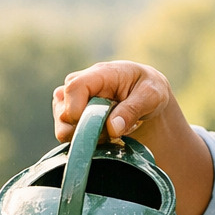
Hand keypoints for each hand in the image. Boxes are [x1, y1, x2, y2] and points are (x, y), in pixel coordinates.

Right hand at [52, 61, 173, 142]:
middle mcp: (78, 84)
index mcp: (98, 73)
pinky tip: (102, 135)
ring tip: (109, 132)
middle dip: (88, 130)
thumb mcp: (151, 95)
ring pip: (63, 127)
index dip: (80, 110)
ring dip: (86, 137)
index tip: (100, 126)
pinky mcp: (69, 116)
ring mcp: (70, 100)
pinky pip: (67, 135)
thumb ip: (133, 109)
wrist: (146, 95)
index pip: (74, 88)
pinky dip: (84, 140)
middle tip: (113, 131)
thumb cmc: (148, 89)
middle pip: (64, 113)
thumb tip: (112, 128)